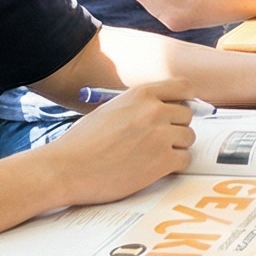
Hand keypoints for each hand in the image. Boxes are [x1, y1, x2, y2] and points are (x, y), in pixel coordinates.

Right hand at [45, 80, 195, 204]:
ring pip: (189, 137)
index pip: (184, 87)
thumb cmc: (82, 142)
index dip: (184, 100)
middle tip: (158, 139)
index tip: (179, 110)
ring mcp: (160, 136)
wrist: (66, 169)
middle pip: (187, 115)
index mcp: (141, 94)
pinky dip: (175, 165)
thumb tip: (164, 108)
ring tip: (153, 155)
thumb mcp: (111, 109)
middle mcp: (154, 111)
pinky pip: (185, 159)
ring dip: (176, 147)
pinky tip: (156, 168)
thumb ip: (139, 106)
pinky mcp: (162, 162)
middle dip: (176, 127)